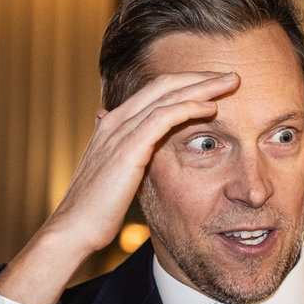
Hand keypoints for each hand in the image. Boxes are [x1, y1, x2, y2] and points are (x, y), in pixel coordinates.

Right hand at [0, 71, 239, 303]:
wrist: (74, 229)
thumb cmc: (94, 209)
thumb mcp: (108, 174)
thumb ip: (117, 152)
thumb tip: (120, 139)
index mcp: (111, 124)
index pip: (153, 91)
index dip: (184, 83)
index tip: (212, 85)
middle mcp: (115, 120)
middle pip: (163, 85)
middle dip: (199, 77)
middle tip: (230, 75)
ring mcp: (120, 132)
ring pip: (167, 95)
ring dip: (202, 86)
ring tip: (230, 82)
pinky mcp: (129, 148)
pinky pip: (164, 117)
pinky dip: (189, 107)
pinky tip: (210, 108)